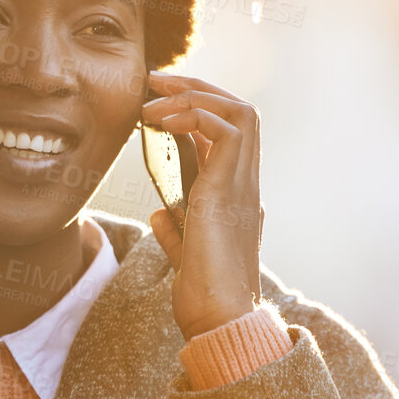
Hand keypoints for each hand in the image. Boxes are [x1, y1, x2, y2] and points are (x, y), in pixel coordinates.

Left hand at [141, 71, 263, 339]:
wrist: (218, 318)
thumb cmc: (203, 294)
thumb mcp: (184, 253)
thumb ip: (175, 230)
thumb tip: (158, 214)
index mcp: (237, 196)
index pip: (229, 134)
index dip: (198, 109)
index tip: (160, 102)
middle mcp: (246, 184)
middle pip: (239, 110)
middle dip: (197, 86)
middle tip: (155, 80)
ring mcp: (242, 185)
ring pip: (238, 110)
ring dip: (194, 95)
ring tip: (152, 99)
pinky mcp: (229, 189)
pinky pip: (225, 129)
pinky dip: (193, 115)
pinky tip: (160, 124)